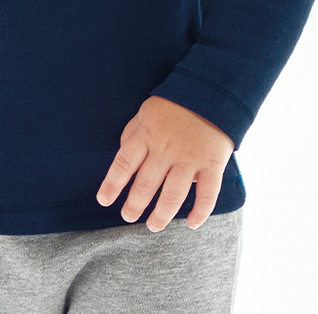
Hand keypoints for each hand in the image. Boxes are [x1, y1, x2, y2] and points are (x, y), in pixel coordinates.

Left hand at [96, 95, 233, 231]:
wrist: (210, 92)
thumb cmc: (173, 106)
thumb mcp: (145, 112)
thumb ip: (132, 134)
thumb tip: (123, 161)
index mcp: (147, 134)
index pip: (124, 163)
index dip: (112, 184)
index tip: (104, 200)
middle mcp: (166, 149)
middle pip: (146, 184)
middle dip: (134, 205)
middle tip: (129, 216)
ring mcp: (190, 158)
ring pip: (173, 195)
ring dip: (161, 215)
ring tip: (153, 226)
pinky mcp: (213, 163)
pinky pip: (207, 194)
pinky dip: (200, 212)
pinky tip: (191, 224)